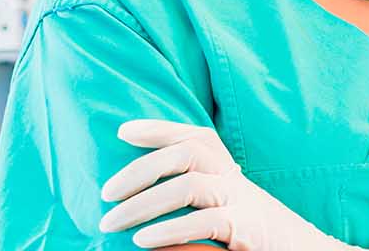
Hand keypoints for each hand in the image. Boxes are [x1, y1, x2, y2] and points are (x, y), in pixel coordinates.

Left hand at [99, 119, 352, 250]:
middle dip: (141, 167)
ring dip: (143, 202)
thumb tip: (141, 230)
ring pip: (190, 184)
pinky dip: (169, 230)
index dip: (162, 128)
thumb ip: (193, 219)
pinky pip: (206, 222)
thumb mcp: (226, 225)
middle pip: (189, 152)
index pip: (199, 137)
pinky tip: (142, 241)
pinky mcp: (250, 230)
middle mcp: (239, 182)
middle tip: (105, 193)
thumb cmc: (262, 244)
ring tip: (111, 222)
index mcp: (232, 177)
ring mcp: (246, 204)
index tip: (124, 132)